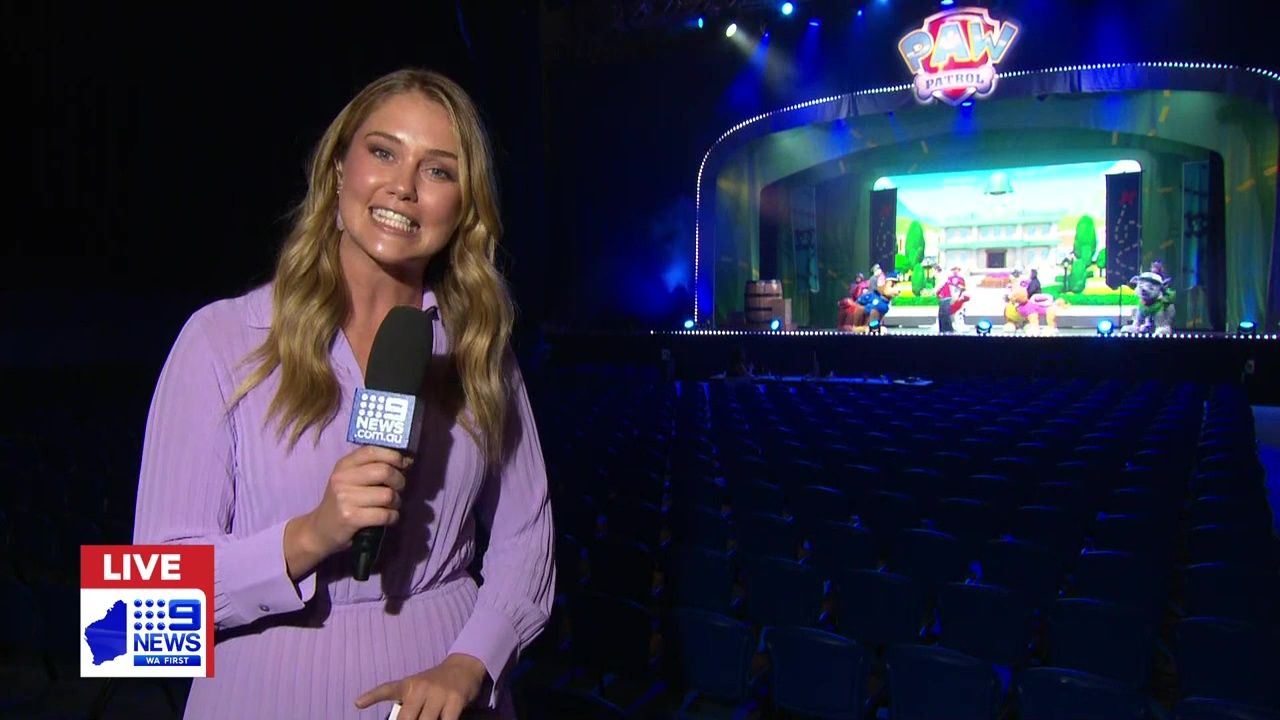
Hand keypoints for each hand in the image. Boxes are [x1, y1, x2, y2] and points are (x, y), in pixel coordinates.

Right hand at [306, 445, 408, 556]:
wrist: (320, 530)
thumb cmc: (343, 502)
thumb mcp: (351, 479)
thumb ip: (374, 467)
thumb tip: (408, 460)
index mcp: (344, 465)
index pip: (372, 451)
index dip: (393, 456)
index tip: (403, 464)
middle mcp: (342, 479)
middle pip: (384, 471)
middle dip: (399, 481)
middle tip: (398, 489)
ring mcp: (345, 498)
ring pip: (387, 495)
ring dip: (396, 502)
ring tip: (391, 506)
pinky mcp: (350, 518)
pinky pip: (385, 514)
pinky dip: (393, 517)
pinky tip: (388, 518)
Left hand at [355, 654, 487, 719]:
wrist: (463, 667)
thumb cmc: (436, 683)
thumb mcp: (417, 687)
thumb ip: (406, 703)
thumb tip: (399, 718)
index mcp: (408, 685)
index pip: (387, 690)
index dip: (371, 697)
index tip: (358, 703)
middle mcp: (421, 687)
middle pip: (407, 719)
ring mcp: (438, 694)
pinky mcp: (455, 701)